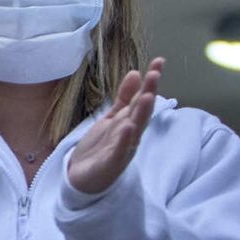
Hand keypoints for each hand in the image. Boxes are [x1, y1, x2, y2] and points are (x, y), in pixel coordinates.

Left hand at [68, 58, 164, 194]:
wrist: (81, 177)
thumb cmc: (100, 147)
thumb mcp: (111, 117)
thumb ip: (124, 98)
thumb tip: (136, 73)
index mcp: (129, 122)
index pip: (141, 99)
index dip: (150, 81)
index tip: (159, 61)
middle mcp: (129, 135)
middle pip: (140, 112)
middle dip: (148, 93)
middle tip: (155, 74)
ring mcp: (121, 149)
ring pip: (134, 129)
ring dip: (141, 114)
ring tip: (147, 97)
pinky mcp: (110, 164)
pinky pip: (118, 151)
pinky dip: (124, 140)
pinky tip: (128, 128)